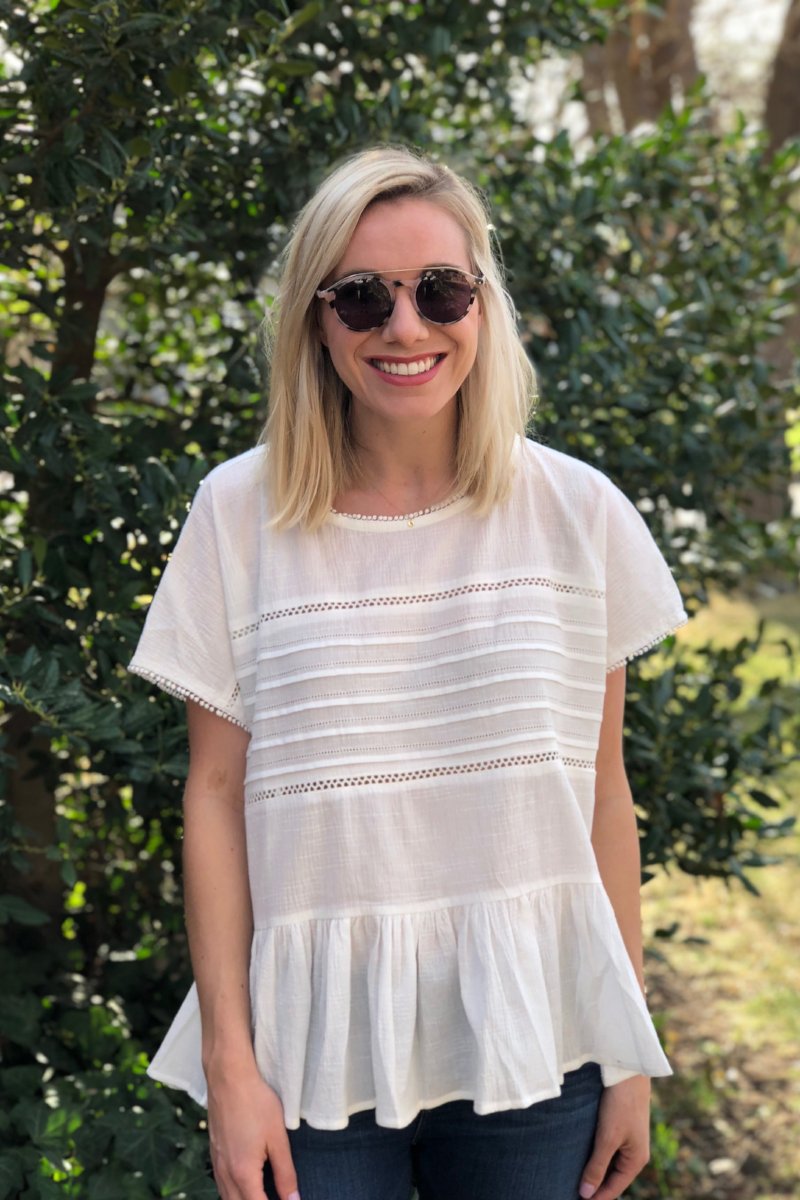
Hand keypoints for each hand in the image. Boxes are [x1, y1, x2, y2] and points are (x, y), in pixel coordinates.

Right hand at [207, 1067, 299, 1199]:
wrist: (228, 1077)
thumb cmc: (256, 1103)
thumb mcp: (277, 1137)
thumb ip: (285, 1173)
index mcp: (243, 1174)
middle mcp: (226, 1174)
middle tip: (277, 1197)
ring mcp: (216, 1163)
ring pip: (227, 1197)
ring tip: (262, 1194)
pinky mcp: (213, 1153)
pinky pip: (221, 1184)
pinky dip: (233, 1192)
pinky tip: (243, 1185)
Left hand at [579, 1074, 650, 1199]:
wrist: (628, 1071)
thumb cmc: (620, 1104)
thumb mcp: (607, 1138)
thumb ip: (596, 1167)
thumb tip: (585, 1194)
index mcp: (636, 1161)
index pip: (613, 1189)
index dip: (595, 1198)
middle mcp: (634, 1154)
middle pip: (611, 1178)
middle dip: (593, 1186)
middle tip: (569, 1190)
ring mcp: (628, 1140)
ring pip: (608, 1164)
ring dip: (593, 1170)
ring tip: (571, 1177)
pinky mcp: (620, 1127)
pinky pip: (607, 1150)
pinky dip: (595, 1156)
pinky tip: (580, 1155)